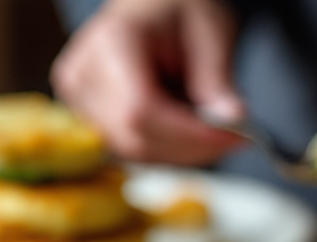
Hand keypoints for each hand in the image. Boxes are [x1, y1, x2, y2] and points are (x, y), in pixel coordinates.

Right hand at [51, 0, 244, 165]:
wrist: (154, 6)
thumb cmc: (179, 10)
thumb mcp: (211, 33)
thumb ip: (217, 79)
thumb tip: (233, 119)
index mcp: (112, 42)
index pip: (140, 110)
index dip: (188, 134)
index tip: (233, 136)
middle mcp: (84, 73)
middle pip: (135, 138)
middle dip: (191, 147)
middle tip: (235, 135)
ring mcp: (81, 98)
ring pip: (135, 152)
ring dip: (182, 150)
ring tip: (210, 123)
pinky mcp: (88, 115)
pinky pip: (132, 151)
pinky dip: (168, 148)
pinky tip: (187, 127)